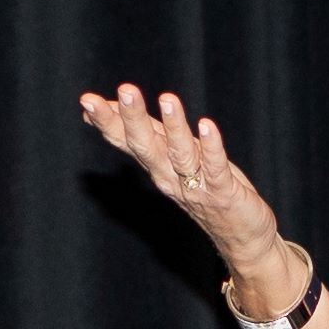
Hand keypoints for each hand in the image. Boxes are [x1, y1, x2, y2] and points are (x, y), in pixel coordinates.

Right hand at [75, 84, 292, 293]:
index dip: (108, 121)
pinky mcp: (222, 192)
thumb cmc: (205, 190)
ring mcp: (195, 185)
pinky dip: (211, 146)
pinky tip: (207, 125)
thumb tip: (111, 109)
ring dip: (173, 126)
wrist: (241, 239)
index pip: (126, 140)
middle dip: (133, 118)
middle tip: (124, 89)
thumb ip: (146, 134)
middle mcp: (169, 176)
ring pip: (179, 154)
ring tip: (167, 98)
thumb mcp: (171, 158)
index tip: (87, 101)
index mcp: (156, 165)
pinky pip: (214, 167)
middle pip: (145, 145)